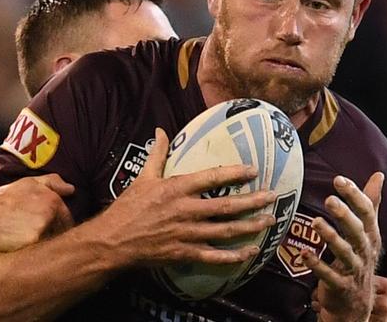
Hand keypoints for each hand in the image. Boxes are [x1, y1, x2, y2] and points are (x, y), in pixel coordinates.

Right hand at [0, 174, 74, 251]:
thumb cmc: (1, 201)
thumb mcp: (26, 183)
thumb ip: (52, 182)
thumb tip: (72, 189)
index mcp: (52, 199)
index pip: (67, 218)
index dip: (58, 226)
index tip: (45, 229)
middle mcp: (51, 212)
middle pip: (62, 232)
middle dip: (52, 235)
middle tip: (31, 236)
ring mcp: (43, 228)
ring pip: (52, 242)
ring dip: (45, 245)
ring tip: (24, 242)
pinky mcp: (32, 243)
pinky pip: (41, 253)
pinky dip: (35, 254)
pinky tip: (21, 250)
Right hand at [98, 128, 275, 267]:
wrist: (113, 241)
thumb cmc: (128, 207)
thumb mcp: (143, 178)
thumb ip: (157, 155)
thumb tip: (159, 131)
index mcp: (176, 188)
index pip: (212, 177)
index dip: (235, 173)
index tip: (254, 170)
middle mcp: (185, 210)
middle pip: (226, 206)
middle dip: (253, 201)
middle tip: (273, 196)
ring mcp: (186, 233)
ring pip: (225, 231)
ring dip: (250, 226)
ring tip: (269, 221)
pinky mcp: (184, 252)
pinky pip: (214, 255)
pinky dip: (234, 255)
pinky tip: (250, 252)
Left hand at [302, 173, 383, 321]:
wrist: (358, 303)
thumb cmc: (358, 259)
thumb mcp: (367, 231)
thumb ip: (370, 203)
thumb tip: (378, 175)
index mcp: (370, 235)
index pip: (366, 212)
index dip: (354, 195)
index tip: (338, 180)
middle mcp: (365, 251)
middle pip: (357, 231)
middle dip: (344, 215)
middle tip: (328, 199)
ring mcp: (354, 270)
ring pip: (344, 252)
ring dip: (330, 236)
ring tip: (315, 222)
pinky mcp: (341, 286)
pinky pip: (329, 275)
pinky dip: (317, 265)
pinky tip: (303, 254)